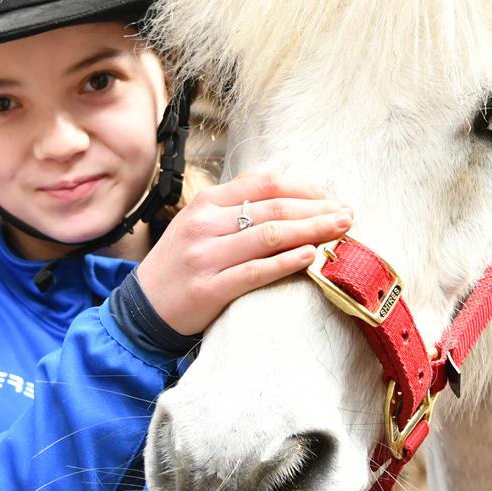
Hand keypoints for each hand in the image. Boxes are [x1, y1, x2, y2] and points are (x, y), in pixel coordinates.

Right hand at [136, 172, 352, 336]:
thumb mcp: (200, 223)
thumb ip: (236, 204)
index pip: (265, 183)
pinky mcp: (209, 288)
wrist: (143, 307)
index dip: (305, 188)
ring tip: (340, 231)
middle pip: (273, 208)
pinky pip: (255, 272)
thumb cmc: (181, 263)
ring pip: (269, 236)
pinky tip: (311, 257)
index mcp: (206, 202)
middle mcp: (205, 224)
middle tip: (348, 214)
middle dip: (317, 210)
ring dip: (311, 231)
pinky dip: (286, 262)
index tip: (333, 197)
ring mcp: (206, 255)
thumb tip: (286, 187)